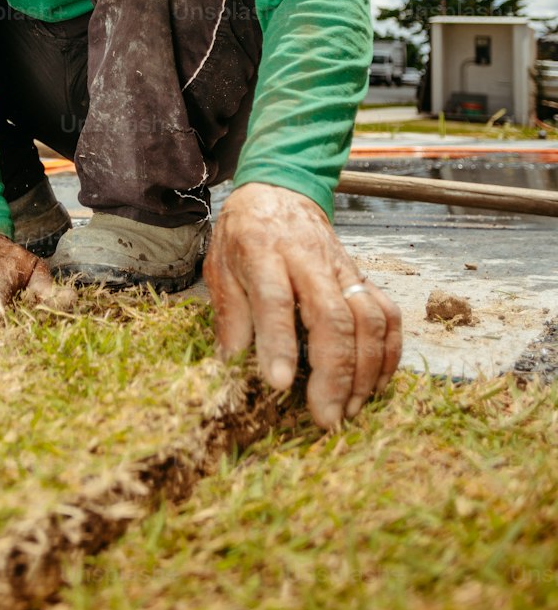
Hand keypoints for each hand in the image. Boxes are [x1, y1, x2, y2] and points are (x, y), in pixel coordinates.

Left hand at [204, 182, 401, 429]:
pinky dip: (389, 353)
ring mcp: (342, 268)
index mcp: (262, 252)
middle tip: (326, 416)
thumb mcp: (220, 266)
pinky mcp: (363, 277)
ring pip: (368, 318)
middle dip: (334, 372)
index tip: (279, 385)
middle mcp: (308, 260)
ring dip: (365, 370)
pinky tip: (376, 384)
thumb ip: (229, 315)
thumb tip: (231, 366)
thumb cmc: (245, 235)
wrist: (280, 192)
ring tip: (350, 409)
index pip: (275, 299)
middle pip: (333, 315)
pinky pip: (388, 315)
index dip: (279, 343)